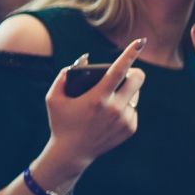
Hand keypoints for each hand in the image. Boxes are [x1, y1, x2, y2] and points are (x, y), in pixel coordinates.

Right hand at [43, 38, 146, 170]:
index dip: (130, 54)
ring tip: (111, 98)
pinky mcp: (130, 128)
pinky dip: (125, 107)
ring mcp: (124, 120)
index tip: (140, 41)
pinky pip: (133, 109)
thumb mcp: (53, 98)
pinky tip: (111, 114)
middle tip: (126, 73)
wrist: (72, 153)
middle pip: (138, 79)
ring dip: (127, 91)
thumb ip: (64, 76)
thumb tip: (83, 59)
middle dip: (134, 72)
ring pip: (135, 94)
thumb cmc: (61, 122)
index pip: (118, 71)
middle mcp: (115, 109)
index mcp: (97, 98)